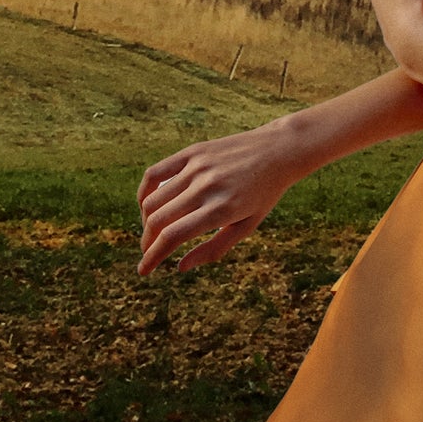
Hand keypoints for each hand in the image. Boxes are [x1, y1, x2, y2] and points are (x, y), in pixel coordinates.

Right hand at [136, 123, 301, 275]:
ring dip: (146, 222)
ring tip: (153, 232)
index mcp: (221, 209)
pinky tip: (147, 205)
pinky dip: (144, 192)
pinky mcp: (191, 152)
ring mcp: (196, 167)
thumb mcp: (247, 226)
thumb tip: (180, 267)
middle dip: (147, 243)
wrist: (278, 151)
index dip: (153, 257)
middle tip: (148, 253)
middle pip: (158, 220)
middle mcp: (205, 187)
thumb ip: (214, 249)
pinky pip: (154, 173)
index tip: (144, 270)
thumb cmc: (264, 194)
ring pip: (153, 200)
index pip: (173, 236)